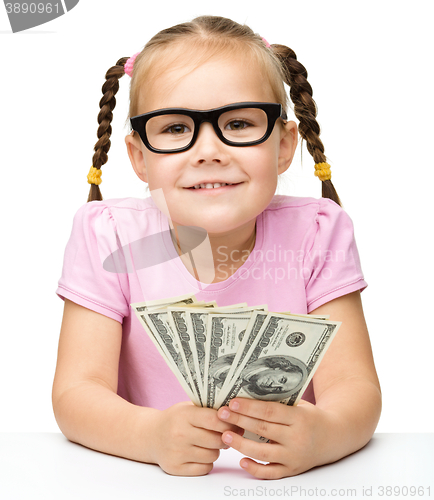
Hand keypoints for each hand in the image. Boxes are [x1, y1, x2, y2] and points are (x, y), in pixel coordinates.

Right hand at [152, 401, 242, 475]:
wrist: (151, 435)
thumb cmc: (175, 419)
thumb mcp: (188, 407)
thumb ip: (208, 410)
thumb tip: (236, 415)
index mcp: (184, 415)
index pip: (213, 420)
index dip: (228, 422)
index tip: (235, 423)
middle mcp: (179, 434)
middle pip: (216, 440)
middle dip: (226, 438)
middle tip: (226, 434)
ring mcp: (177, 452)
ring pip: (213, 455)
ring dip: (216, 450)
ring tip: (210, 442)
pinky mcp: (176, 468)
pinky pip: (205, 468)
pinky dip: (207, 462)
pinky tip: (201, 453)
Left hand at [217, 398, 335, 478]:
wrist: (334, 437)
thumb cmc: (311, 417)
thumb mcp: (300, 405)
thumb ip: (279, 402)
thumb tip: (248, 394)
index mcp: (299, 418)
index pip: (269, 412)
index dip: (249, 407)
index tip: (232, 403)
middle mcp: (297, 438)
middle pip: (263, 430)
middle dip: (239, 421)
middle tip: (221, 414)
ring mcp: (294, 457)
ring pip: (263, 453)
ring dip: (241, 445)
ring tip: (225, 435)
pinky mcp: (292, 470)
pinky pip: (271, 473)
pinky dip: (255, 469)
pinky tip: (241, 460)